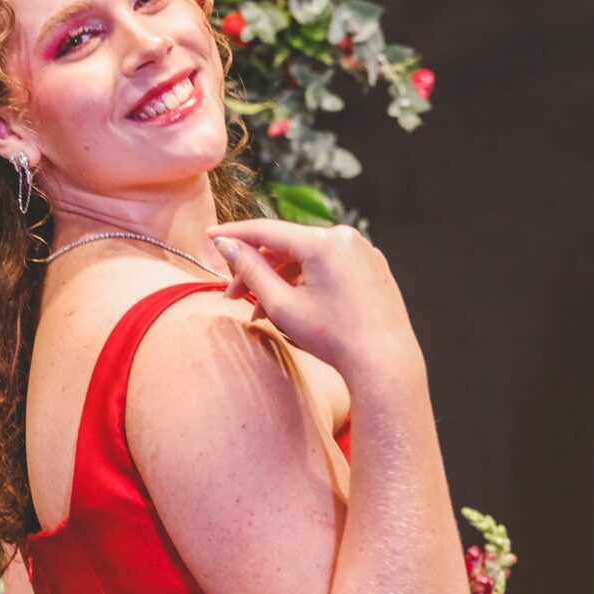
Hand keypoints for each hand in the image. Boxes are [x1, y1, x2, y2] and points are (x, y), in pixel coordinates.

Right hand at [206, 217, 418, 379]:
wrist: (384, 363)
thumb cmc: (334, 339)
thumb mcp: (282, 306)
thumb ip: (251, 271)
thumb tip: (226, 244)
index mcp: (322, 242)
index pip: (265, 230)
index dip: (233, 234)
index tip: (210, 234)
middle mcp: (345, 237)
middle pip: (287, 247)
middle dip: (258, 271)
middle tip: (234, 296)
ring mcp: (362, 250)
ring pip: (308, 258)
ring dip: (282, 281)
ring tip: (263, 313)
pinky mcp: (372, 266)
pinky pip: (330, 266)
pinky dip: (308, 282)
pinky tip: (296, 307)